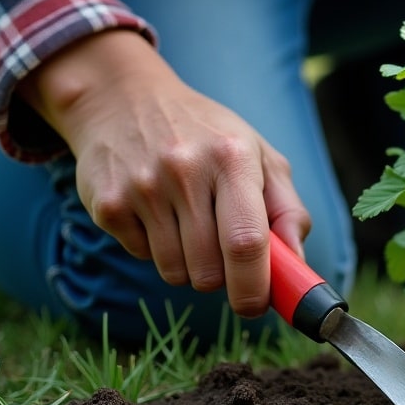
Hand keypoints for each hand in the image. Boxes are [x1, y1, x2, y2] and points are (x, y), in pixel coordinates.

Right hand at [19, 30, 309, 316]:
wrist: (122, 99)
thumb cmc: (205, 135)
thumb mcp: (257, 153)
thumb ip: (287, 208)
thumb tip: (297, 262)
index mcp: (231, 157)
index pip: (246, 243)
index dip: (254, 288)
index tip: (256, 305)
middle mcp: (185, 170)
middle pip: (209, 271)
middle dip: (220, 278)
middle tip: (219, 250)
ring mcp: (142, 187)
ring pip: (174, 272)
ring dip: (186, 264)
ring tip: (185, 222)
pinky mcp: (108, 203)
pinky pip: (141, 256)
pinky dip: (152, 247)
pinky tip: (153, 210)